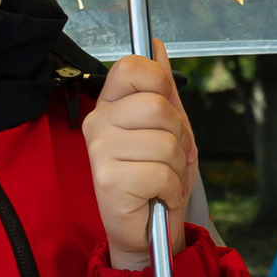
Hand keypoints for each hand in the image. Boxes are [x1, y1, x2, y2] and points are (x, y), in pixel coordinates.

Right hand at [85, 46, 198, 263]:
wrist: (148, 230)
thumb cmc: (155, 177)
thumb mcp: (167, 127)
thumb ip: (163, 88)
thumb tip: (157, 47)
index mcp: (110, 103)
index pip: (133, 66)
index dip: (161, 83)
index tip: (165, 107)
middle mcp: (97, 122)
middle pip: (158, 106)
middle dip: (179, 136)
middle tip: (169, 157)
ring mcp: (99, 151)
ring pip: (165, 143)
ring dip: (177, 168)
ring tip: (163, 180)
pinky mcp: (107, 181)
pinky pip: (161, 173)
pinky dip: (171, 189)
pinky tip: (158, 196)